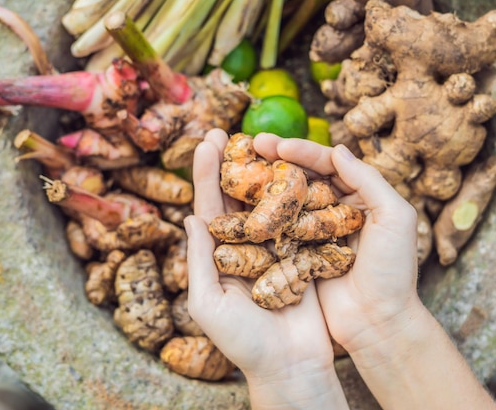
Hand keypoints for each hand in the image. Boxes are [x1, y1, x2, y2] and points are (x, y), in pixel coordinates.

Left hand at [185, 129, 348, 409]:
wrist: (291, 366)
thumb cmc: (244, 343)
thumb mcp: (209, 304)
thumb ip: (199, 261)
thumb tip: (190, 216)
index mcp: (219, 255)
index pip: (211, 206)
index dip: (208, 172)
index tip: (209, 140)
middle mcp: (247, 246)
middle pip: (240, 196)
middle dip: (237, 163)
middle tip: (235, 129)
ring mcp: (276, 248)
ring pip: (272, 203)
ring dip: (269, 172)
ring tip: (268, 141)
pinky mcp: (304, 255)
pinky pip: (302, 220)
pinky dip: (301, 195)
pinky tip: (301, 170)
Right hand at [253, 133, 423, 352]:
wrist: (379, 322)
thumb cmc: (393, 271)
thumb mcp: (395, 218)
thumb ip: (369, 180)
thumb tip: (338, 149)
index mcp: (362, 197)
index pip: (329, 164)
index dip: (303, 151)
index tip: (277, 145)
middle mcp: (338, 210)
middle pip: (305, 176)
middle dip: (278, 159)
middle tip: (251, 144)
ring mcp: (317, 232)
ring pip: (289, 199)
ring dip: (267, 182)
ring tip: (241, 167)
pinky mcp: (302, 253)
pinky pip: (281, 228)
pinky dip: (264, 215)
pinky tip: (243, 204)